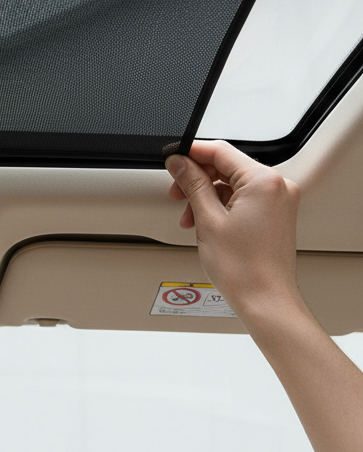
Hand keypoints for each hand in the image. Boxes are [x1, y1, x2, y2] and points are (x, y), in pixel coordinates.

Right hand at [165, 140, 301, 319]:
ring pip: (233, 184)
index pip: (221, 152)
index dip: (191, 153)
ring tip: (190, 218)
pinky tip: (206, 223)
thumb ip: (193, 185)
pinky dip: (221, 207)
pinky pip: (243, 199)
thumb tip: (180, 163)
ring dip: (207, 196)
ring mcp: (278, 201)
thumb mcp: (208, 220)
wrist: (264, 299)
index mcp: (264, 182)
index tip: (172, 159)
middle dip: (197, 179)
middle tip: (176, 193)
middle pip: (227, 167)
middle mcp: (277, 187)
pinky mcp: (275, 215)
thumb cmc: (244, 269)